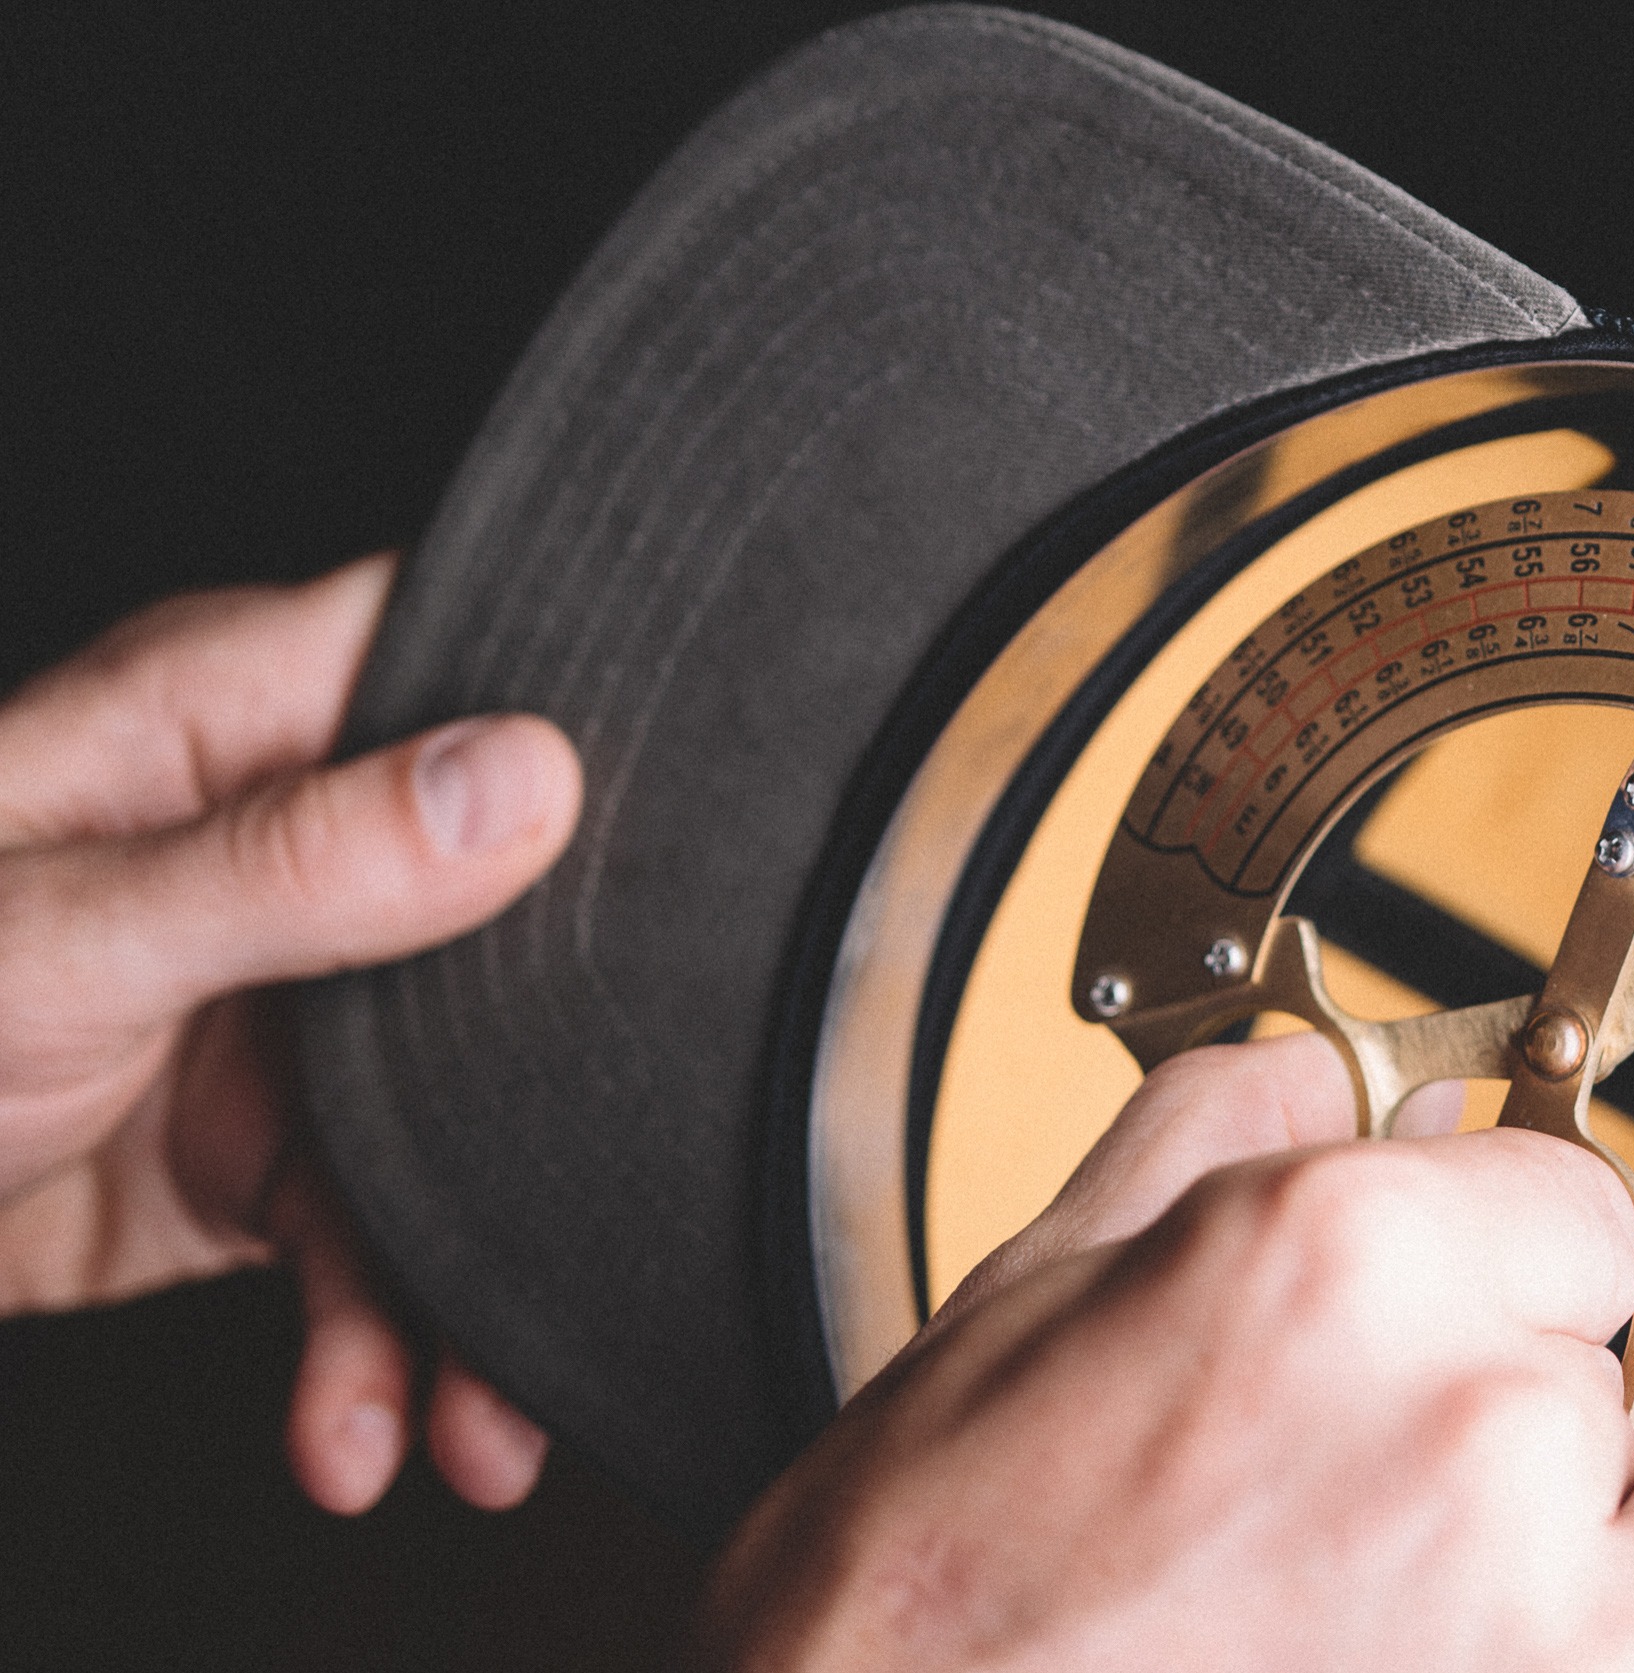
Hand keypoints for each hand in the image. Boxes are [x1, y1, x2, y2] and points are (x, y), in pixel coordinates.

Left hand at [0, 556, 582, 1514]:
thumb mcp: (68, 934)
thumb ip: (293, 865)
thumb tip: (523, 777)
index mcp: (239, 730)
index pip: (465, 667)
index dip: (595, 724)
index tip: (705, 838)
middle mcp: (286, 859)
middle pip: (506, 933)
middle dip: (562, 1094)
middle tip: (613, 1201)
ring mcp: (284, 1011)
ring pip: (452, 1125)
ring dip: (467, 1289)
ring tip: (486, 1421)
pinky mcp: (257, 1153)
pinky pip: (366, 1241)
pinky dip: (374, 1347)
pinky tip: (356, 1427)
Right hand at [710, 1034, 1633, 1672]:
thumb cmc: (913, 1626)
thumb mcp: (1016, 1305)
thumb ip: (1213, 1140)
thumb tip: (1349, 1080)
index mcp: (1340, 1265)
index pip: (1569, 1192)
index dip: (1493, 1267)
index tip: (1447, 1326)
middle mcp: (1484, 1434)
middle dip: (1538, 1418)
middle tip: (1392, 1515)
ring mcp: (1574, 1639)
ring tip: (1522, 1613)